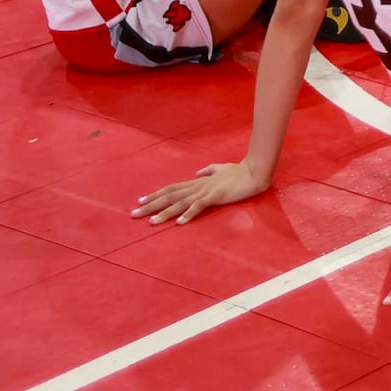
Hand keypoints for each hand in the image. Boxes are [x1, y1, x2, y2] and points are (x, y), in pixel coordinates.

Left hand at [133, 159, 267, 223]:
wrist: (256, 172)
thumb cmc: (240, 171)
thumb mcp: (221, 168)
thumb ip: (209, 170)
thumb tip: (197, 172)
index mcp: (198, 182)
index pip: (172, 188)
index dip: (156, 194)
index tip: (140, 201)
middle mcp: (198, 186)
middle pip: (170, 195)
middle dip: (151, 205)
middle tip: (134, 213)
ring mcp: (206, 191)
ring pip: (180, 202)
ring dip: (165, 212)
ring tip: (151, 222)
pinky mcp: (216, 196)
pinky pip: (199, 206)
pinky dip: (188, 214)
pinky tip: (179, 222)